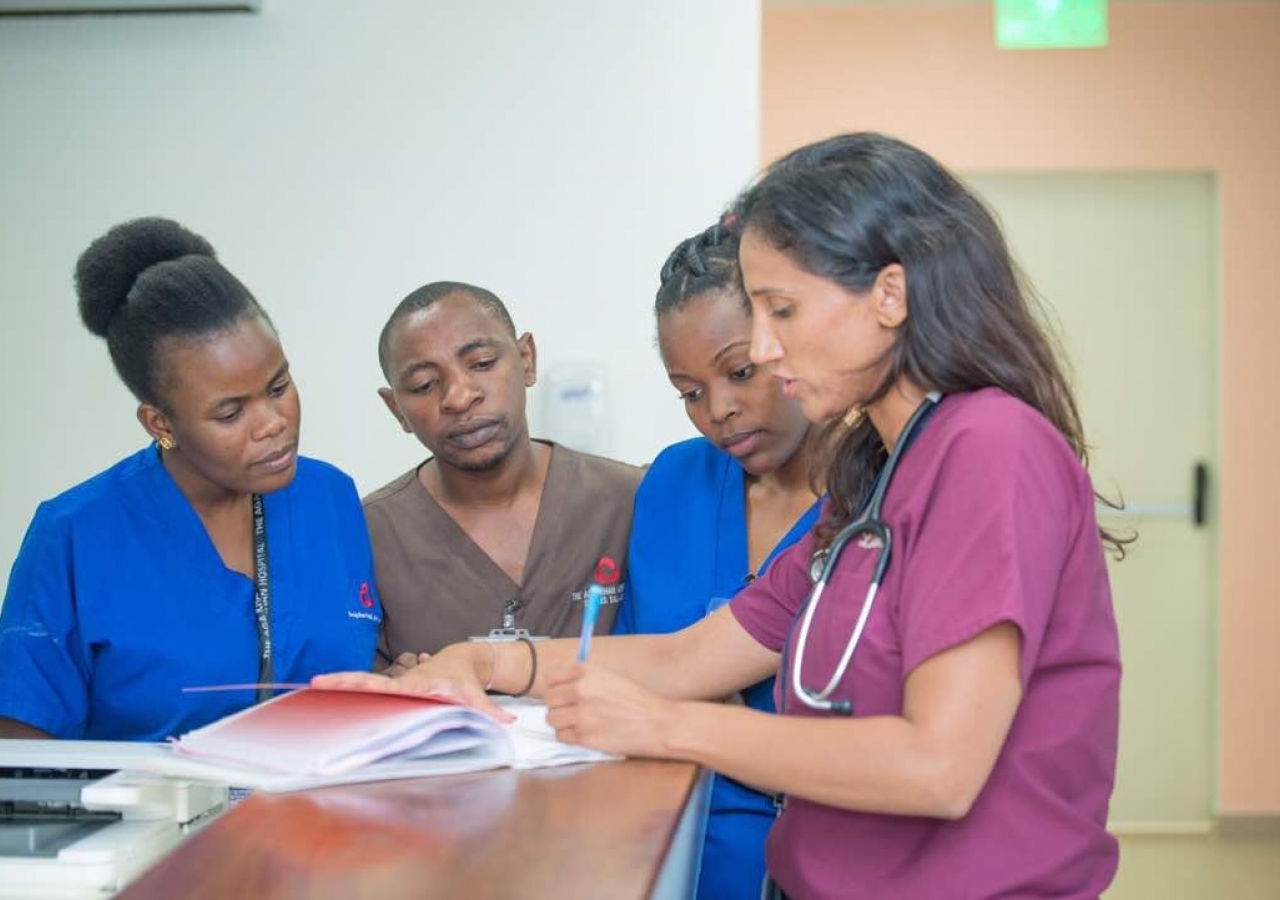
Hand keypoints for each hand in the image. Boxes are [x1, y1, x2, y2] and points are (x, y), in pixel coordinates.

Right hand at [313, 643, 512, 721]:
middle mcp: (403, 682)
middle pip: (369, 681)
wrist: (464, 660)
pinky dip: (351, 689)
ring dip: (342, 684)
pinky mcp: (394, 688)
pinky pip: (370, 688)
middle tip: (317, 681)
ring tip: (314, 684)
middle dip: (345, 681)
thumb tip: (508, 722)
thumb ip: (490, 710)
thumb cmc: (466, 679)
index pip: (390, 685)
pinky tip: (330, 692)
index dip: (370, 686)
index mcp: (417, 685)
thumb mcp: (476, 695)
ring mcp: (397, 684)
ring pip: (365, 683)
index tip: (352, 684)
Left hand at [544, 663, 676, 757]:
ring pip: (552, 719)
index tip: (561, 693)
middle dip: (557, 705)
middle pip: (549, 699)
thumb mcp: (610, 678)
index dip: (555, 687)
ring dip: (562, 722)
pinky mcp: (585, 737)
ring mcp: (582, 715)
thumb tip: (559, 684)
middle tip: (571, 710)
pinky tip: (585, 733)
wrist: (659, 723)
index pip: (550, 677)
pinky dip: (570, 736)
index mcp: (587, 671)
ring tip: (579, 722)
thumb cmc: (638, 700)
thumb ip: (584, 678)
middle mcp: (581, 690)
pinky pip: (562, 736)